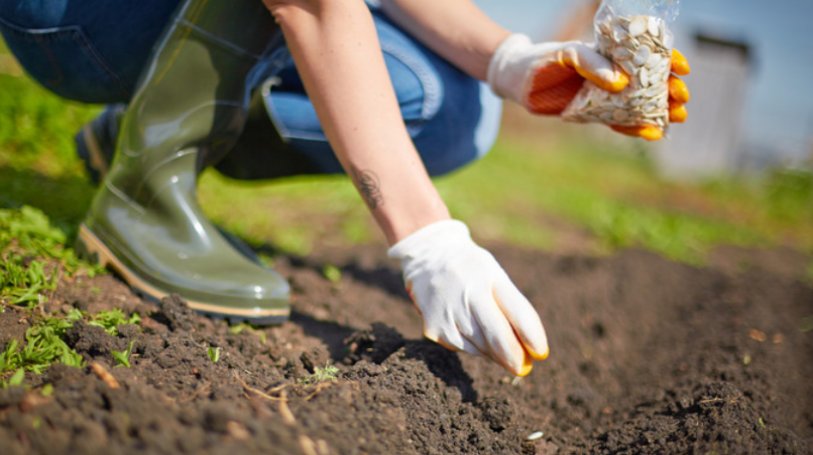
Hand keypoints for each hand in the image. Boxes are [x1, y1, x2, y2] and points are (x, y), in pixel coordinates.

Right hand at [388, 220, 548, 375]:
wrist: (428, 256)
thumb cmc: (472, 270)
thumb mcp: (495, 275)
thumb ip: (512, 307)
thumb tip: (528, 349)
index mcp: (489, 277)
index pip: (518, 313)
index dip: (532, 337)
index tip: (541, 353)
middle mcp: (468, 295)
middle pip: (498, 337)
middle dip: (514, 357)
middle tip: (523, 368)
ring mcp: (449, 313)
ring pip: (481, 348)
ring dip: (495, 353)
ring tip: (499, 349)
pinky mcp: (435, 328)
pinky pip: (463, 348)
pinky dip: (475, 348)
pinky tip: (474, 335)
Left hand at [487, 34, 691, 140]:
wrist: (521, 82)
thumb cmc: (544, 61)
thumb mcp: (568, 54)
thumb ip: (592, 63)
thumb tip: (621, 83)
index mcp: (612, 54)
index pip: (647, 55)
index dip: (668, 60)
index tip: (682, 68)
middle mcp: (613, 75)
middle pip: (650, 82)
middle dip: (670, 89)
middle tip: (683, 98)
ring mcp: (605, 96)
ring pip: (639, 104)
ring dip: (660, 110)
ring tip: (678, 117)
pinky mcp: (595, 115)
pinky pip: (619, 123)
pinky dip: (636, 128)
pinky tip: (653, 133)